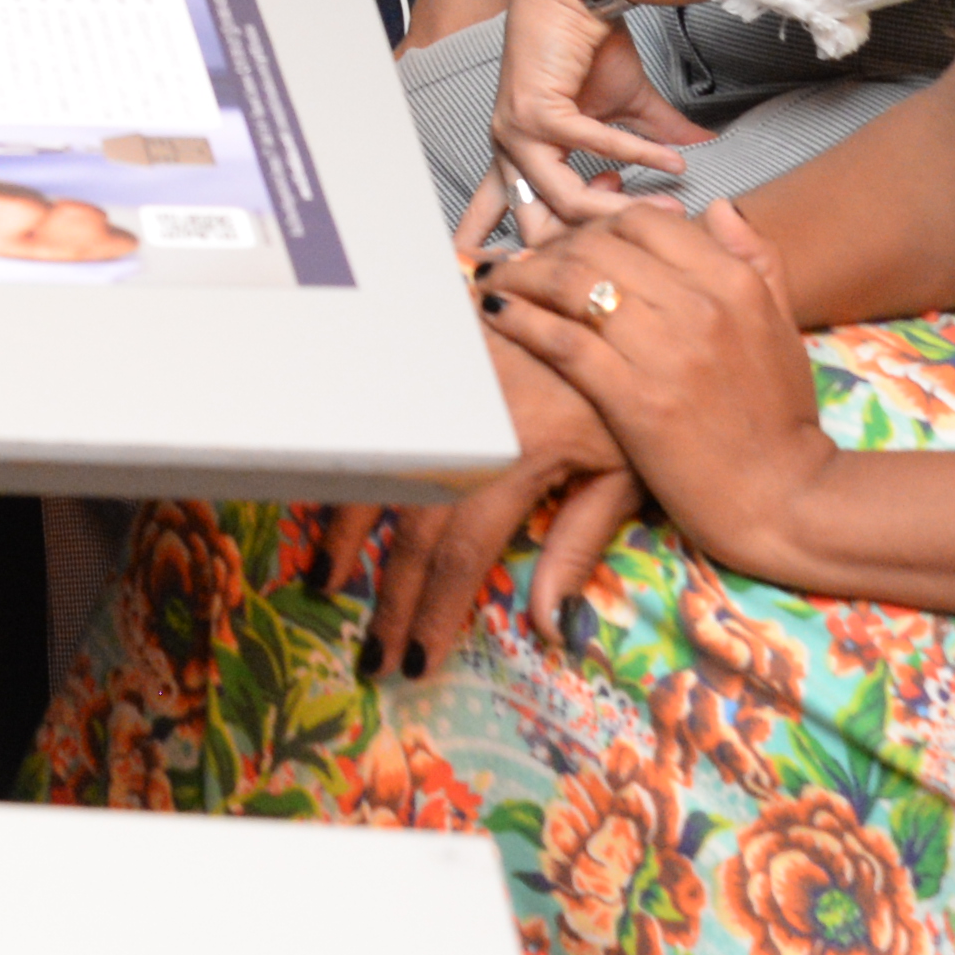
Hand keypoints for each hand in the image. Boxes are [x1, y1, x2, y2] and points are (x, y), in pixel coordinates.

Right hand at [350, 323, 639, 678]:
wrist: (600, 292)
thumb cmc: (621, 389)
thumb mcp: (626, 467)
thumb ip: (582, 542)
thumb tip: (549, 626)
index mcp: (518, 455)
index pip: (463, 553)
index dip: (436, 611)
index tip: (417, 662)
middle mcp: (469, 424)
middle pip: (413, 526)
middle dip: (391, 598)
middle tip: (373, 654)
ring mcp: (438, 387)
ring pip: (377, 470)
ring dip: (347, 534)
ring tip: (327, 584)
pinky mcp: (424, 361)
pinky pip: (374, 423)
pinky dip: (349, 468)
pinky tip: (334, 500)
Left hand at [463, 0, 705, 252]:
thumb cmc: (590, 47)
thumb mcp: (626, 107)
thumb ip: (655, 139)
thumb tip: (703, 153)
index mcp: (519, 156)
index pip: (505, 221)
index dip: (524, 258)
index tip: (564, 283)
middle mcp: (507, 150)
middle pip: (536, 229)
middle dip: (591, 247)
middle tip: (648, 244)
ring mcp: (515, 132)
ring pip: (564, 200)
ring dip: (623, 207)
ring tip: (671, 208)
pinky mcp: (535, 110)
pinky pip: (593, 148)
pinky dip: (638, 154)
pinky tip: (675, 161)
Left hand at [485, 198, 830, 581]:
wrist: (784, 500)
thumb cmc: (779, 418)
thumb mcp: (783, 327)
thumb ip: (756, 260)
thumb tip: (717, 207)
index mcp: (734, 282)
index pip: (644, 221)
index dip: (596, 225)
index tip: (573, 244)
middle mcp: (701, 305)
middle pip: (599, 246)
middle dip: (551, 248)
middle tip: (525, 265)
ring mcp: (666, 351)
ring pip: (573, 283)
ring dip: (523, 276)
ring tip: (498, 283)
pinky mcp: (634, 398)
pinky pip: (563, 340)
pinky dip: (522, 319)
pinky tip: (499, 315)